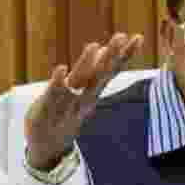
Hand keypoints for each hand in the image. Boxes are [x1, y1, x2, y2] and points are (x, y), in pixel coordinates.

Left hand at [24, 33, 143, 169]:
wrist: (46, 147)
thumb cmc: (62, 116)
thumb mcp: (78, 94)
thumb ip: (90, 72)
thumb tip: (102, 47)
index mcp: (90, 93)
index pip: (110, 70)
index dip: (124, 55)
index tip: (138, 38)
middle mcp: (82, 98)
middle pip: (99, 74)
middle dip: (110, 57)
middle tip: (121, 37)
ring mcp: (66, 104)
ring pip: (79, 82)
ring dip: (86, 64)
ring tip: (94, 46)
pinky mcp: (46, 109)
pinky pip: (53, 94)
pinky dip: (57, 82)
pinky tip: (61, 68)